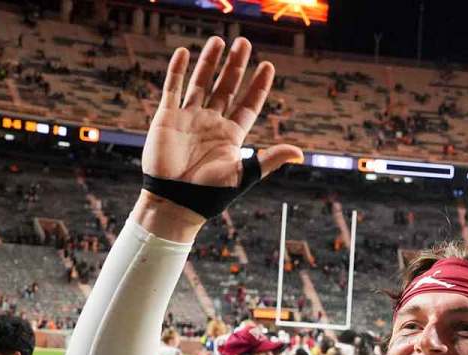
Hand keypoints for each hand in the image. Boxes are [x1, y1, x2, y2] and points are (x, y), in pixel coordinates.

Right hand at [139, 36, 302, 229]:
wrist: (176, 202)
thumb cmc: (210, 194)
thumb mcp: (244, 174)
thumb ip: (270, 159)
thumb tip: (300, 153)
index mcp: (231, 135)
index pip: (248, 104)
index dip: (258, 86)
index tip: (268, 66)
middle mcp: (211, 123)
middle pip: (226, 87)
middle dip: (235, 66)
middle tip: (244, 42)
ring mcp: (189, 118)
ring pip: (201, 83)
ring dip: (209, 62)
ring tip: (219, 40)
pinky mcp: (167, 118)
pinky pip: (172, 89)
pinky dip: (176, 70)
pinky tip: (184, 52)